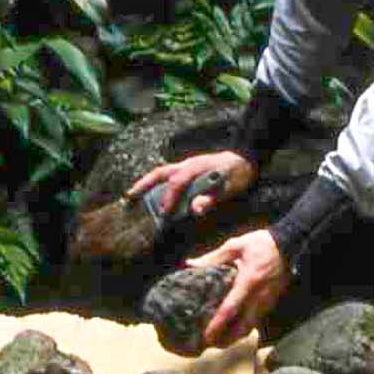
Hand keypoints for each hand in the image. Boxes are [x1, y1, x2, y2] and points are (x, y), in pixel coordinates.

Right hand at [126, 151, 253, 218]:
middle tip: (129, 197)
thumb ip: (212, 198)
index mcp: (195, 168)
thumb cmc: (236, 174)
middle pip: (160, 173)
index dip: (169, 199)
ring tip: (134, 196)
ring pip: (162, 173)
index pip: (176, 184)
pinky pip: (168, 176)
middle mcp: (186, 165)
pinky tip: (155, 195)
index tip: (164, 213)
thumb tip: (196, 209)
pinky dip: (158, 184)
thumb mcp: (228, 187)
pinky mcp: (188, 170)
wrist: (244, 159)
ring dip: (147, 183)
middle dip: (144, 184)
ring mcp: (186, 166)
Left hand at [189, 228, 289, 347]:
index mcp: (247, 282)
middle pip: (241, 327)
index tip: (205, 336)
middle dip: (226, 339)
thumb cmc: (262, 243)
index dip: (217, 324)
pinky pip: (256, 320)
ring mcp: (266, 302)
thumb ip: (213, 257)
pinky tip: (233, 327)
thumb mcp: (236, 245)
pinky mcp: (271, 303)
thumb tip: (191, 264)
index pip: (230, 309)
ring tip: (218, 340)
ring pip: (250, 327)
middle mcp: (258, 297)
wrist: (290, 245)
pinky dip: (244, 328)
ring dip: (234, 336)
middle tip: (209, 344)